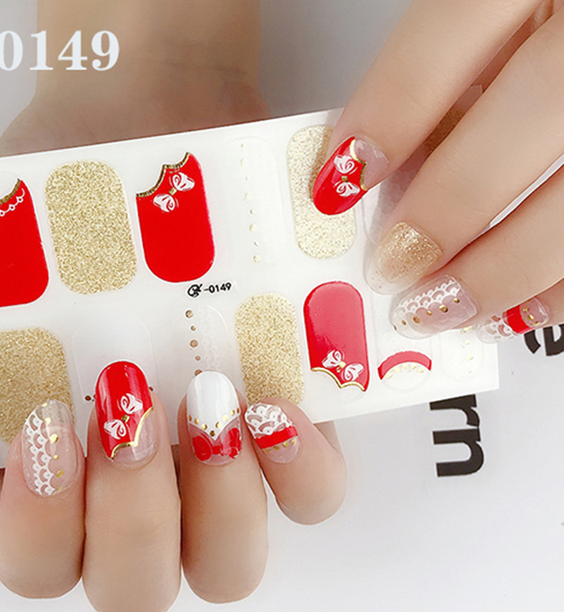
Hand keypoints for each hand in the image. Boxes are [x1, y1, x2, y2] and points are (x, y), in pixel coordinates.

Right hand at [0, 0, 345, 611]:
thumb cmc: (53, 210)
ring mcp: (221, 457)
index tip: (54, 422)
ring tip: (208, 407)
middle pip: (139, 586)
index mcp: (56, 471)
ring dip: (220, 509)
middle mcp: (139, 482)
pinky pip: (315, 494)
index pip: (44, 565)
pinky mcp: (291, 417)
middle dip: (133, 521)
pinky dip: (299, 472)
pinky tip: (274, 409)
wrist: (142, 125)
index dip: (47, 527)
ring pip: (229, 563)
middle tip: (130, 410)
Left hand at [313, 0, 563, 341]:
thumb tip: (377, 166)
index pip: (457, 20)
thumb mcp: (487, 15)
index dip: (393, 106)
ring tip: (443, 308)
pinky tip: (520, 313)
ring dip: (511, 263)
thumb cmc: (531, 19)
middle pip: (542, 102)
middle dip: (455, 201)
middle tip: (392, 269)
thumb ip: (443, 71)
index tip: (337, 183)